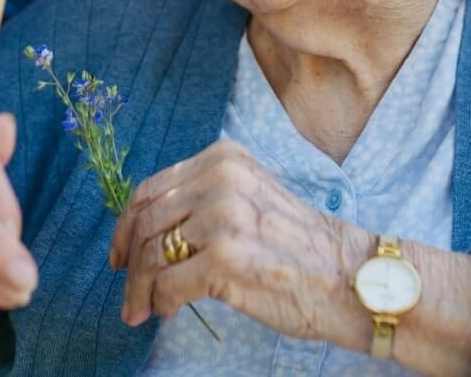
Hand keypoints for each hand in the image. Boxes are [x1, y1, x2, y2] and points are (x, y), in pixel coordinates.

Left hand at [109, 140, 372, 344]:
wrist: (353, 278)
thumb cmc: (301, 249)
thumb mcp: (251, 198)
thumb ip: (204, 201)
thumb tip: (146, 230)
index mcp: (223, 159)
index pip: (151, 189)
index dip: (125, 226)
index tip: (118, 255)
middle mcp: (221, 179)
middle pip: (145, 222)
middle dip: (128, 263)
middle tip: (129, 295)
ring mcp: (223, 218)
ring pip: (151, 254)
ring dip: (140, 290)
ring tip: (141, 311)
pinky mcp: (226, 260)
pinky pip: (168, 284)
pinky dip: (161, 302)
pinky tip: (168, 311)